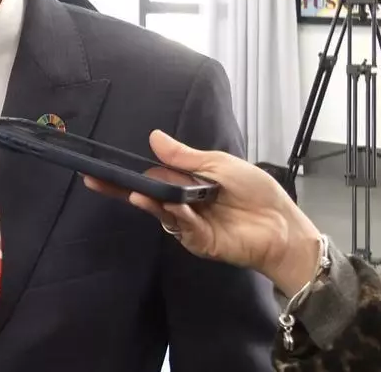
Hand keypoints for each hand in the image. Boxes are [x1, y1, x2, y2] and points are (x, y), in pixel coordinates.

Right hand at [83, 130, 321, 296]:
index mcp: (186, 184)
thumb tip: (153, 137)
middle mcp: (182, 205)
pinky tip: (177, 207)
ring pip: (161, 212)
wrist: (283, 225)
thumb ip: (185, 156)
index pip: (150, 178)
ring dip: (151, 202)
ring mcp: (189, 225)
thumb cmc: (256, 192)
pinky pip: (182, 228)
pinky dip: (178, 217)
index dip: (126, 176)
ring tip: (138, 193)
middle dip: (121, 189)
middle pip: (147, 197)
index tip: (99, 170)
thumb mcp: (219, 164)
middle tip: (97, 181)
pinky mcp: (200, 242)